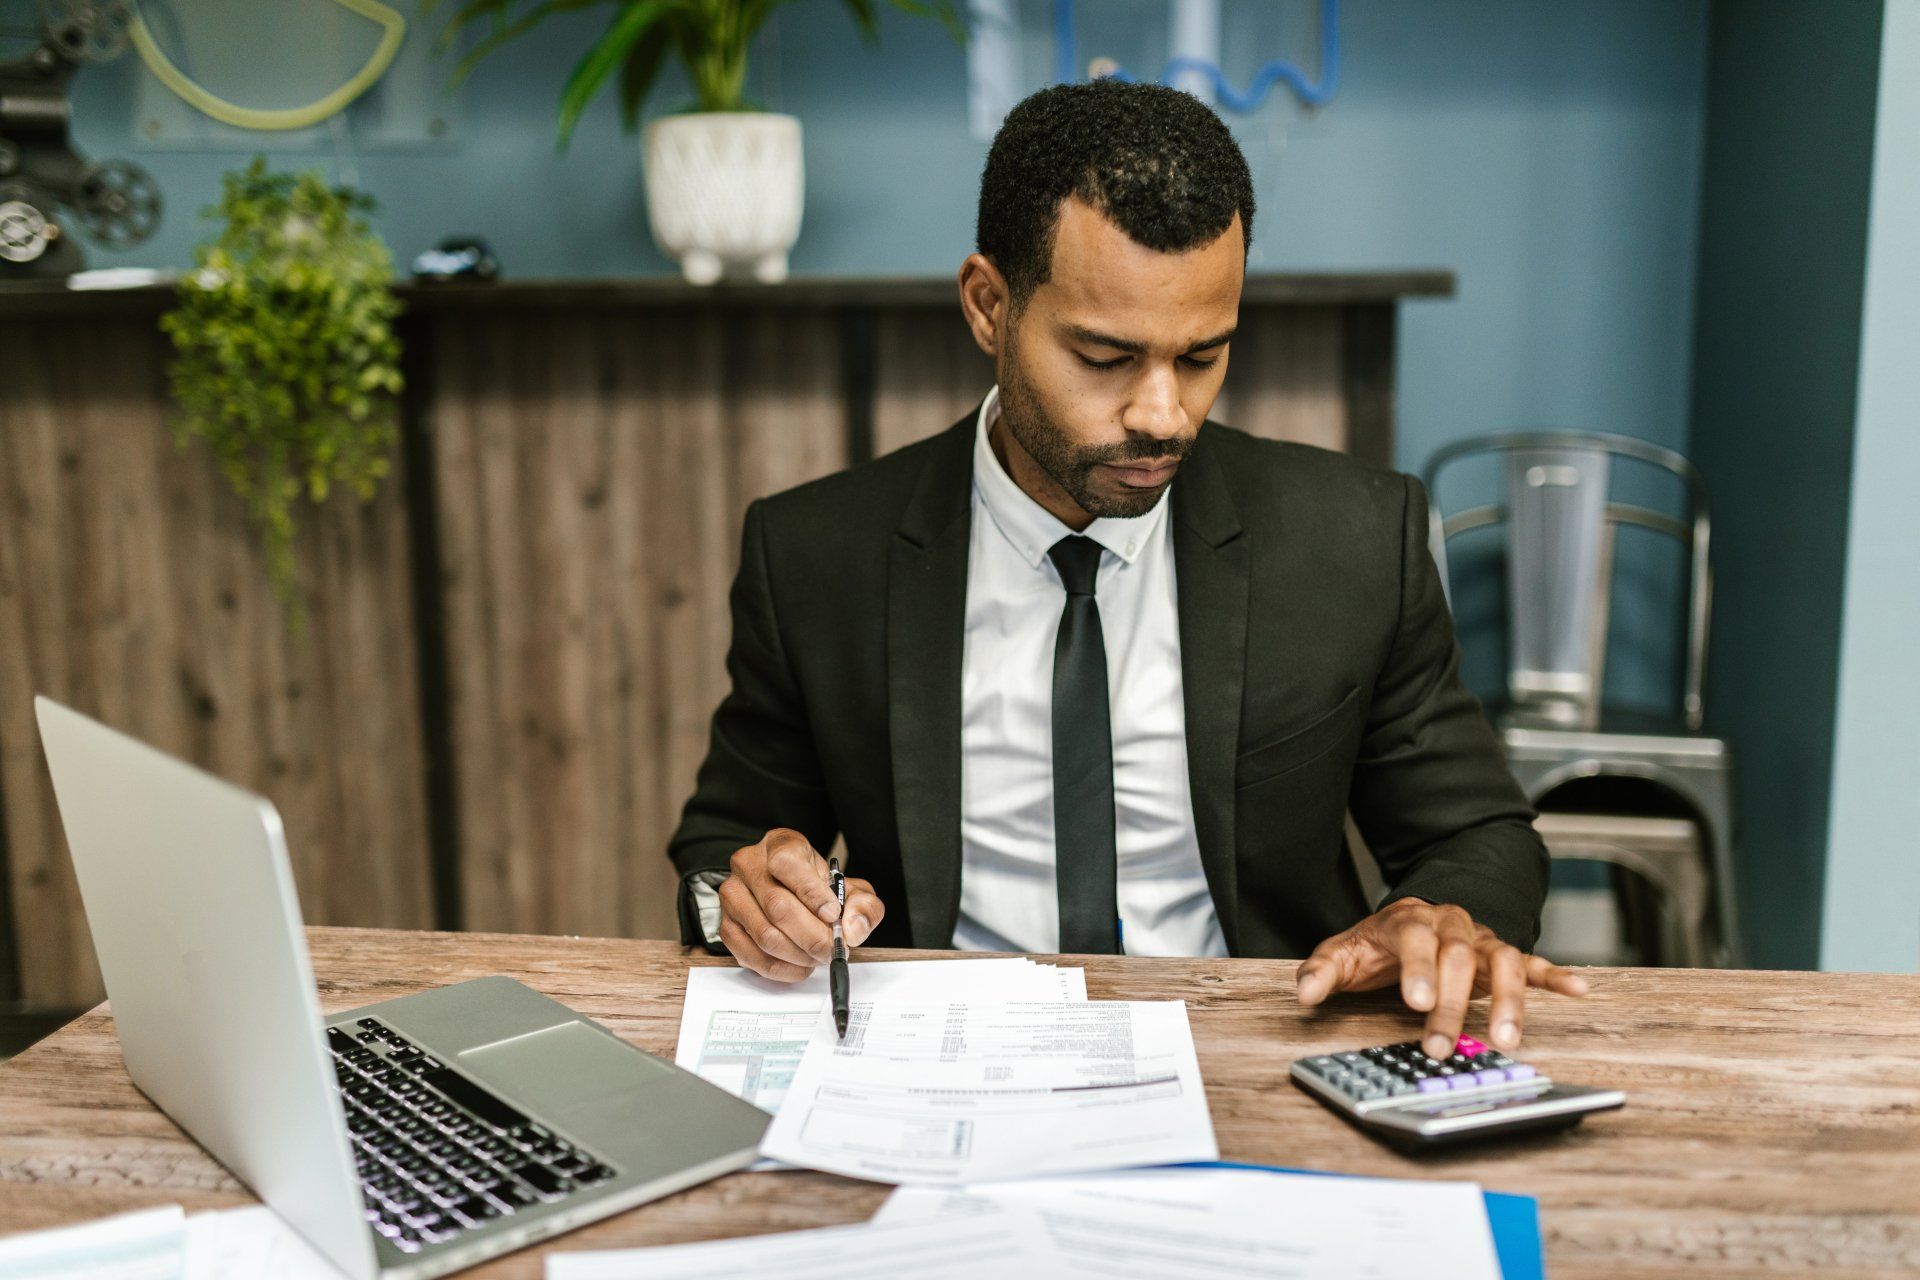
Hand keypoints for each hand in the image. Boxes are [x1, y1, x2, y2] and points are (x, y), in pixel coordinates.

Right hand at [716, 828, 884, 982]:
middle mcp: (749, 865)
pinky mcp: (726, 926)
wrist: (794, 895)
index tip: (832, 915)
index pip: (787, 864)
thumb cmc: (820, 890)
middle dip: (812, 936)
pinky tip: (800, 965)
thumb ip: (863, 906)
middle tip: (833, 949)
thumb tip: (853, 929)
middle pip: (778, 907)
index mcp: (780, 844)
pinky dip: (781, 968)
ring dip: (799, 955)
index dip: (812, 894)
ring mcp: (733, 896)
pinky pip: (752, 956)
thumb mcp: (851, 889)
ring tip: (818, 956)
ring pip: (765, 935)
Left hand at [1294, 899, 1587, 1059]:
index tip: (1416, 1002)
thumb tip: (1304, 993)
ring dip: (1506, 1001)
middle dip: (1450, 1004)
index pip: (1416, 939)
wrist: (1410, 920)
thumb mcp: (1342, 954)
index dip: (1418, 969)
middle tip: (1439, 1045)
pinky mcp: (1502, 957)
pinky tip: (1578, 990)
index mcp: (1409, 920)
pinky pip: (1532, 963)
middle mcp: (1450, 925)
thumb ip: (1322, 971)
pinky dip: (1554, 976)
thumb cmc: (1376, 945)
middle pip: (1457, 958)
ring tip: (1506, 1040)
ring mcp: (1479, 941)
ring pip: (1501, 962)